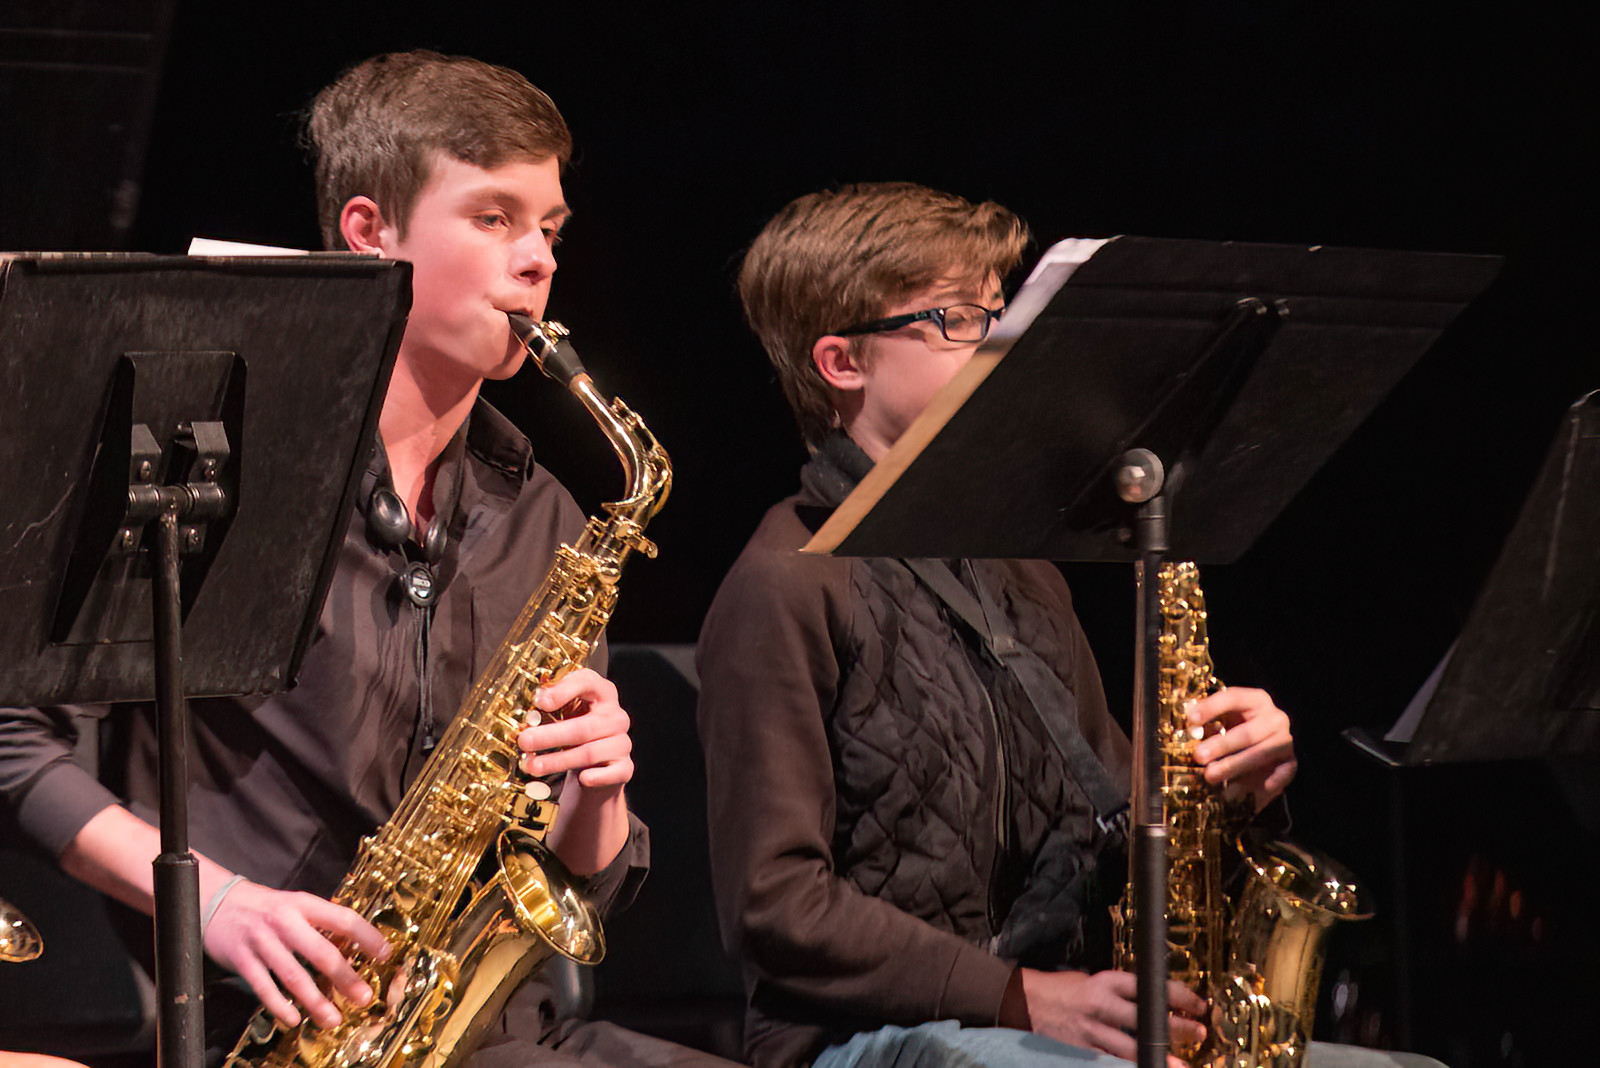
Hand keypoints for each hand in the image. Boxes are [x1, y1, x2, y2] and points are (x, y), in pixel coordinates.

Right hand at [202, 879, 390, 1029]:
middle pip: (321, 952)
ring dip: (315, 1000)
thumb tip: (357, 940)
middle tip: (363, 997)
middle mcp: (285, 921)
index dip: (367, 936)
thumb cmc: (266, 907)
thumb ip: (321, 920)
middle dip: (345, 977)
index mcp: (304, 904)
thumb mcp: (295, 903)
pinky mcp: (242, 959)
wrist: (217, 902)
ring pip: (293, 975)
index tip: (385, 954)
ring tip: (332, 1019)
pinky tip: (293, 1018)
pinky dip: (279, 1005)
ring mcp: (263, 941)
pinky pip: (263, 986)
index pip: (343, 918)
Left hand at [516, 667, 634, 791]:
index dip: (563, 691)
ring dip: (557, 761)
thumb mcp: (564, 711)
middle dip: (550, 736)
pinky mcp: (624, 767)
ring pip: (589, 753)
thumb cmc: (574, 729)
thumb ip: (549, 705)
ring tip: (532, 765)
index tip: (539, 701)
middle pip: (584, 727)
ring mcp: (622, 742)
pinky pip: (612, 773)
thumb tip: (529, 709)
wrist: (594, 762)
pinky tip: (581, 779)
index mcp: (601, 692)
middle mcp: (615, 716)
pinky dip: (595, 777)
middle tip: (524, 741)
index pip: (587, 682)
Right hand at [1019, 968, 1205, 1067]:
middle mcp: (1101, 1005)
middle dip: (1177, 1027)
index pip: (1150, 986)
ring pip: (1133, 1048)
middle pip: (1148, 1018)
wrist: (1021, 1001)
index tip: (1197, 1004)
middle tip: (1198, 1032)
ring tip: (1181, 1064)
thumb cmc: (1059, 989)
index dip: (1178, 995)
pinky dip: (1128, 1066)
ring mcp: (1091, 1031)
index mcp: (1105, 981)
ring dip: (1160, 1056)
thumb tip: (1151, 1001)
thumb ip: (1118, 992)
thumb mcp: (1090, 980)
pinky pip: (1111, 1063)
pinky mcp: (1080, 1051)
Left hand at [1186, 686, 1296, 809]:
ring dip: (1235, 767)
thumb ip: (1206, 722)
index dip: (1211, 707)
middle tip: (1198, 757)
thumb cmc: (1235, 726)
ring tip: (1210, 778)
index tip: (1190, 719)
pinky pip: (1279, 775)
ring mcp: (1285, 741)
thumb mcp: (1223, 718)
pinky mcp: (1290, 763)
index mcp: (1255, 700)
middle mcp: (1274, 718)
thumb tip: (1186, 729)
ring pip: (1261, 755)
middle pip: (1248, 733)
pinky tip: (1243, 794)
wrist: (1266, 741)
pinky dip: (1262, 785)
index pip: (1233, 698)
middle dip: (1222, 746)